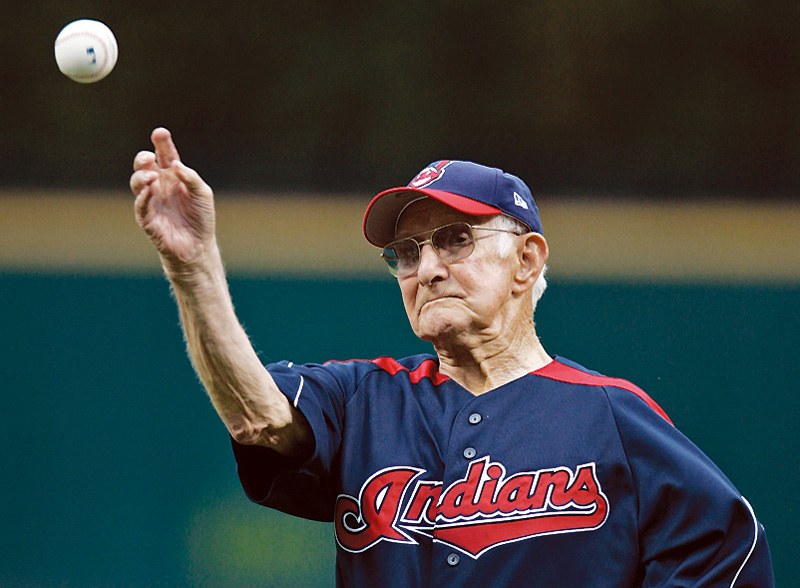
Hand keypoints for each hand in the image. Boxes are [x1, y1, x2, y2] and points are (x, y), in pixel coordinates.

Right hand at [130, 128, 216, 272]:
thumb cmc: (201, 217)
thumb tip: (175, 165)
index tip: (160, 133)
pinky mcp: (147, 217)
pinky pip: (140, 204)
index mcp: (174, 177)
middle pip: (145, 166)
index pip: (165, 156)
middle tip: (149, 157)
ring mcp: (152, 200)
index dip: (162, 144)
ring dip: (142, 176)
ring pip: (137, 182)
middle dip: (143, 158)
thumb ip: (191, 178)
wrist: (198, 245)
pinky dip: (143, 196)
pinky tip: (149, 190)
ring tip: (152, 176)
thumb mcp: (203, 193)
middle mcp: (160, 185)